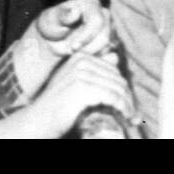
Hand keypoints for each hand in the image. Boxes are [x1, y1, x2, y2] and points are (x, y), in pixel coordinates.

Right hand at [0, 53, 134, 138]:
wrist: (40, 118)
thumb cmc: (59, 103)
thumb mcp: (76, 82)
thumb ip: (94, 69)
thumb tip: (114, 56)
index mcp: (79, 56)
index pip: (113, 69)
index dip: (123, 87)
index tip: (128, 103)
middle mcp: (80, 61)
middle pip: (117, 78)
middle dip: (128, 97)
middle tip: (133, 113)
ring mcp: (81, 73)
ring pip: (117, 87)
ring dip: (128, 104)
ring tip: (130, 116)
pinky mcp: (83, 88)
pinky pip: (112, 96)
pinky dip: (122, 107)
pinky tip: (124, 115)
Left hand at [11, 0, 111, 95]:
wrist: (53, 39)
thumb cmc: (51, 26)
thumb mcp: (52, 20)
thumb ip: (64, 16)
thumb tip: (76, 11)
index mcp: (91, 2)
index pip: (97, 21)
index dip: (86, 36)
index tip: (72, 47)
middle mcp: (103, 13)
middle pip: (104, 36)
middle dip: (87, 47)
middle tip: (70, 52)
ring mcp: (109, 28)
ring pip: (107, 48)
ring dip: (90, 54)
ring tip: (72, 53)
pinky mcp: (110, 42)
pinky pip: (108, 55)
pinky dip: (94, 58)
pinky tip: (80, 56)